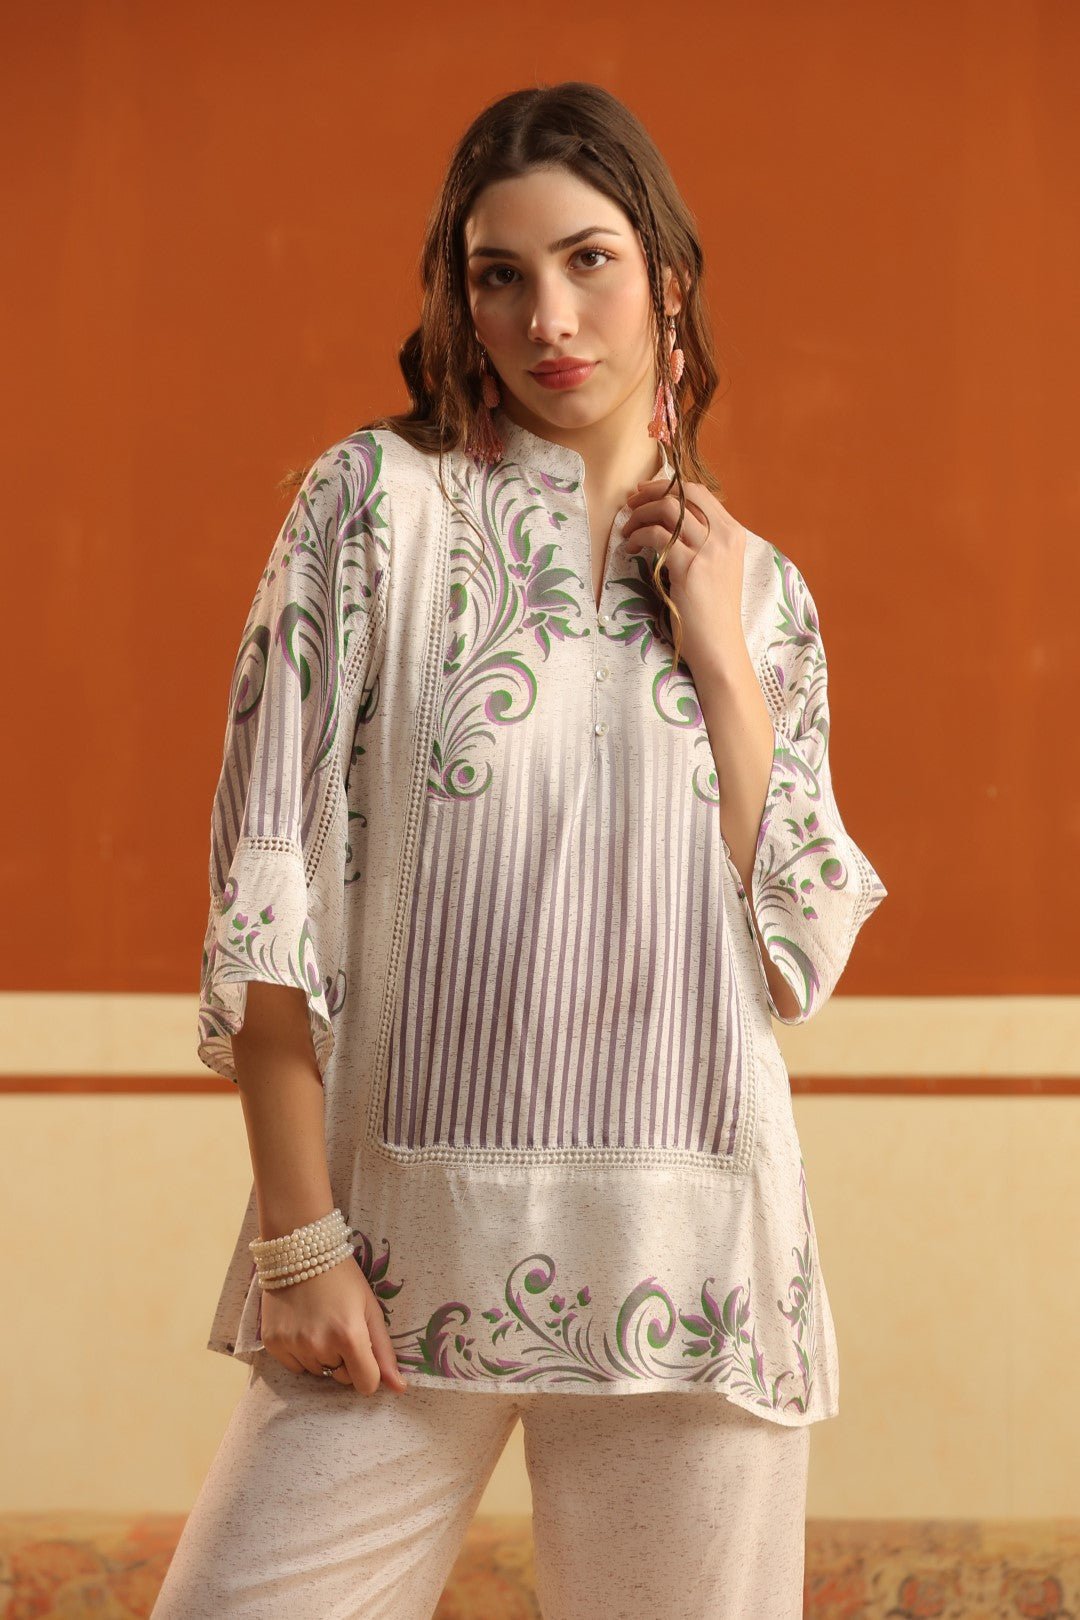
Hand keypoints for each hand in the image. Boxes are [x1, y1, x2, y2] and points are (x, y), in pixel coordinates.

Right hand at [260, 1257, 409, 1393]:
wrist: (300, 1250)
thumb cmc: (342, 1278)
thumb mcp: (370, 1308)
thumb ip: (384, 1352)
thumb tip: (399, 1389)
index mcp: (349, 1336)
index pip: (366, 1384)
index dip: (368, 1371)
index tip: (363, 1351)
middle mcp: (319, 1345)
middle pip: (341, 1378)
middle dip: (345, 1360)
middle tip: (339, 1327)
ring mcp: (293, 1345)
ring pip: (317, 1372)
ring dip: (322, 1356)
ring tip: (319, 1322)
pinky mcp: (272, 1343)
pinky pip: (294, 1367)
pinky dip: (300, 1353)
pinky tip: (302, 1326)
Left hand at [623, 477, 747, 678]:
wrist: (719, 644)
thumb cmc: (713, 610)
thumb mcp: (716, 567)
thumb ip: (702, 541)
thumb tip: (667, 519)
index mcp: (733, 533)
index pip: (698, 493)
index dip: (668, 487)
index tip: (644, 493)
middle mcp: (724, 537)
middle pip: (682, 495)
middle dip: (650, 493)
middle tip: (630, 504)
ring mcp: (708, 551)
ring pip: (667, 510)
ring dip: (640, 515)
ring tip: (627, 530)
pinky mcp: (689, 567)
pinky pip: (656, 536)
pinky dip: (638, 537)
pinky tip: (631, 548)